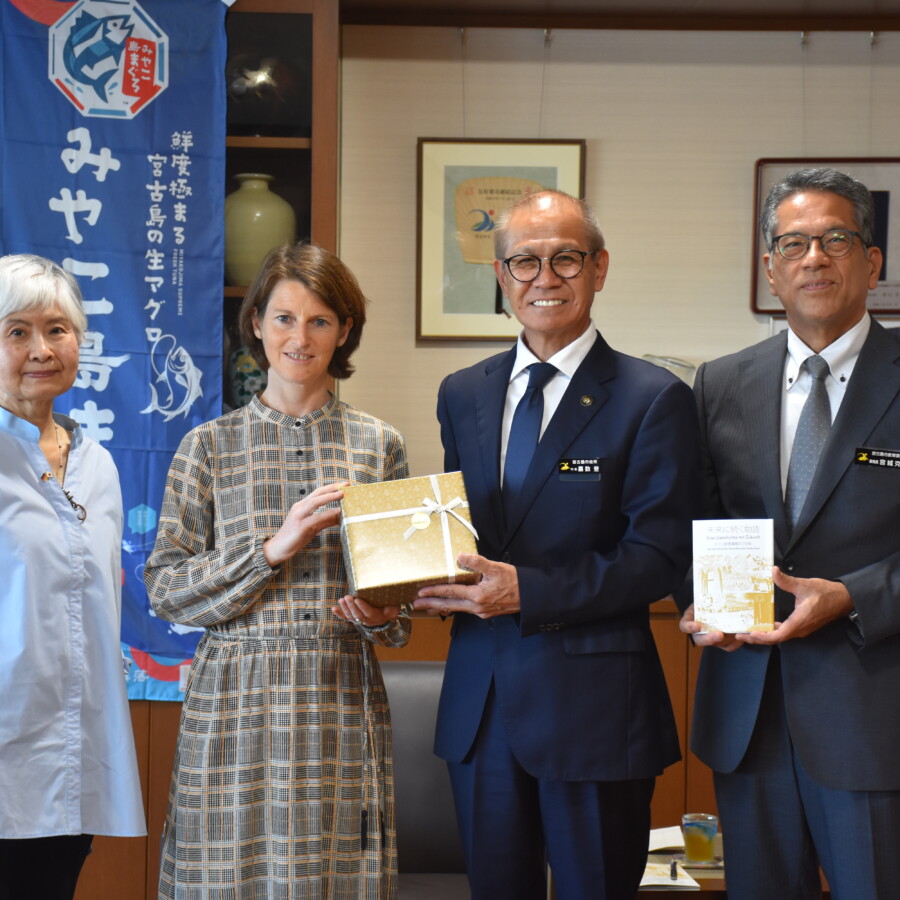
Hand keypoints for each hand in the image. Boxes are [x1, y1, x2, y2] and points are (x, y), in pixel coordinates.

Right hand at [263, 482, 346, 566]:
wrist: (278, 549)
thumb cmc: (295, 538)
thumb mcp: (312, 527)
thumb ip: (325, 521)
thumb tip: (339, 517)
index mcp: (302, 506)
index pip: (318, 493)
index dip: (331, 487)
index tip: (344, 484)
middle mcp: (299, 508)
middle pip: (317, 493)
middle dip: (332, 487)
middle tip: (346, 484)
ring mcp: (298, 516)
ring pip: (315, 502)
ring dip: (330, 496)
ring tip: (343, 494)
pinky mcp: (300, 526)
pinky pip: (315, 517)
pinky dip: (327, 513)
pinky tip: (337, 511)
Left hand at [332, 595, 400, 627]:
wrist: (383, 616)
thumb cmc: (389, 608)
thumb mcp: (394, 609)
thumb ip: (393, 610)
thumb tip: (393, 608)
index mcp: (376, 617)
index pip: (368, 612)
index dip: (363, 607)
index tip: (358, 599)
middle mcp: (366, 620)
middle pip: (357, 615)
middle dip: (352, 606)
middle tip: (348, 597)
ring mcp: (359, 620)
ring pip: (350, 616)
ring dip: (345, 608)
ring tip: (341, 599)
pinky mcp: (354, 618)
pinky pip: (345, 618)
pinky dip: (339, 614)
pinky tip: (333, 608)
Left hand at [413, 553, 517, 618]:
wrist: (531, 597)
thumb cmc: (515, 581)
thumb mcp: (496, 567)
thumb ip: (477, 562)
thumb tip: (460, 557)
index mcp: (477, 596)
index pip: (450, 592)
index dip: (434, 591)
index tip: (421, 592)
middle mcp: (477, 607)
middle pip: (449, 605)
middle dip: (431, 604)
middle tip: (415, 604)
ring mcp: (481, 611)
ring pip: (456, 609)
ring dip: (441, 606)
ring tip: (428, 606)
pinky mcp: (486, 612)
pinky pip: (465, 610)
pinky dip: (454, 607)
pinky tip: (450, 604)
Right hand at [679, 603, 744, 651]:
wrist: (719, 605)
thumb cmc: (709, 600)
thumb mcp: (704, 597)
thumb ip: (708, 599)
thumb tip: (717, 591)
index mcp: (691, 620)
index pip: (684, 626)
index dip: (690, 627)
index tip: (697, 626)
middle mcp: (700, 632)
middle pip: (700, 640)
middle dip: (710, 639)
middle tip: (720, 635)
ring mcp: (712, 638)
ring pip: (716, 644)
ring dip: (726, 641)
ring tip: (736, 634)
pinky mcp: (723, 643)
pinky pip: (729, 646)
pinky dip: (736, 642)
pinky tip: (741, 635)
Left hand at [736, 566, 852, 644]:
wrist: (844, 599)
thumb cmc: (827, 593)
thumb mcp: (805, 585)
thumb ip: (787, 580)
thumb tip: (773, 571)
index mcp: (800, 621)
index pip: (779, 635)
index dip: (763, 636)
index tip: (749, 634)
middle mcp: (800, 629)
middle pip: (776, 638)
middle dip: (758, 638)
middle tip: (740, 634)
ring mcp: (801, 628)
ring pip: (779, 636)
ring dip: (763, 635)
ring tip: (747, 630)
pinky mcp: (801, 625)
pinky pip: (784, 631)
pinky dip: (771, 630)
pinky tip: (762, 624)